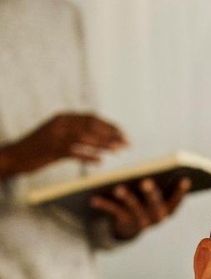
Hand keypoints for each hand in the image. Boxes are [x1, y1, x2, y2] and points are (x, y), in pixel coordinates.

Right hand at [1, 111, 126, 175]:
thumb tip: (103, 136)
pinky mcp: (51, 150)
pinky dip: (88, 156)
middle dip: (112, 134)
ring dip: (104, 144)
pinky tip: (100, 161)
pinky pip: (74, 153)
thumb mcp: (59, 134)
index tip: (124, 134)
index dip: (110, 126)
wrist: (16, 155)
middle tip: (127, 143)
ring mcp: (56, 136)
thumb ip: (77, 132)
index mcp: (64, 117)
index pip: (92, 118)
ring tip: (118, 150)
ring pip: (85, 138)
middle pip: (92, 126)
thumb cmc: (41, 147)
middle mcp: (60, 124)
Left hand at [89, 176, 190, 240]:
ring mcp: (142, 222)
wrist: (129, 227)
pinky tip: (94, 198)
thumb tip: (152, 170)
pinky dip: (104, 204)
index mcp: (168, 209)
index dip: (180, 191)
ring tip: (118, 188)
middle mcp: (157, 217)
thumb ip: (156, 185)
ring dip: (126, 197)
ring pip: (133, 208)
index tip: (184, 178)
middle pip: (154, 203)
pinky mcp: (125, 224)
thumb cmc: (144, 202)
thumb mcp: (152, 196)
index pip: (176, 200)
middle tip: (146, 181)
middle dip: (150, 192)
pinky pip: (114, 212)